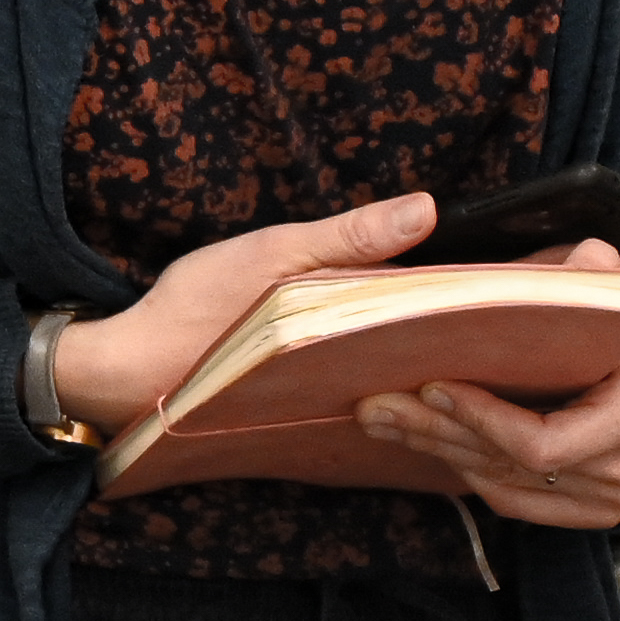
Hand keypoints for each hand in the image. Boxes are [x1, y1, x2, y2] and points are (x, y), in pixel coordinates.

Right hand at [52, 190, 439, 431]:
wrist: (130, 374)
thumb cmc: (199, 307)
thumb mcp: (275, 253)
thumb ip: (352, 235)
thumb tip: (428, 209)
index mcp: (349, 350)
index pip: (429, 328)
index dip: (458, 305)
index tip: (489, 279)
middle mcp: (348, 388)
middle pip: (415, 355)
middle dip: (443, 330)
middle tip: (473, 298)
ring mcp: (328, 405)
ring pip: (387, 371)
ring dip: (407, 346)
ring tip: (442, 317)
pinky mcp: (305, 410)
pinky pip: (354, 384)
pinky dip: (368, 361)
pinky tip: (379, 342)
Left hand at [358, 239, 619, 526]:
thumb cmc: (612, 329)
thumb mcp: (607, 290)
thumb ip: (597, 272)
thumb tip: (587, 259)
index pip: (544, 441)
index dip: (482, 421)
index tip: (431, 386)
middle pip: (511, 464)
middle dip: (438, 431)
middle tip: (378, 406)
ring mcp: (610, 497)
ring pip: (502, 483)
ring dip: (440, 449)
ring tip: (387, 418)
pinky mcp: (585, 513)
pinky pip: (510, 501)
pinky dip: (465, 469)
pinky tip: (425, 437)